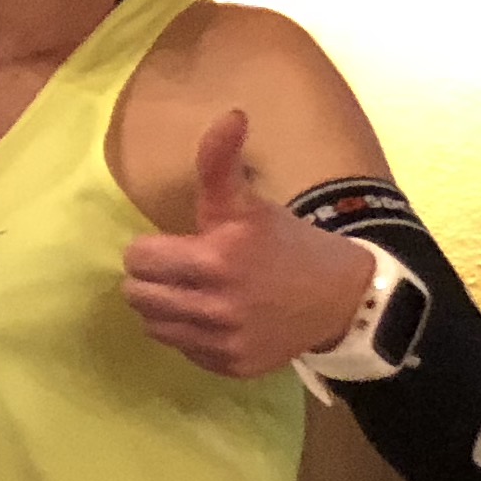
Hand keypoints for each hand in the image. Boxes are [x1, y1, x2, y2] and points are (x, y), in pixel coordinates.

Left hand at [121, 109, 367, 378]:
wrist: (343, 299)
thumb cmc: (286, 244)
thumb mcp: (249, 203)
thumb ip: (221, 163)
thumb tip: (230, 113)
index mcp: (215, 259)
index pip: (137, 259)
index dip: (151, 248)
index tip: (177, 244)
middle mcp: (216, 306)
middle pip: (137, 295)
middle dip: (153, 278)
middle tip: (181, 269)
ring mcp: (224, 341)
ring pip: (153, 326)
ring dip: (165, 308)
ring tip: (194, 292)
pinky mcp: (233, 366)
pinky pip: (182, 350)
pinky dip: (191, 336)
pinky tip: (217, 318)